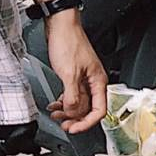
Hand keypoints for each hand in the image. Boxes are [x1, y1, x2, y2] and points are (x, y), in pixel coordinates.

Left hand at [45, 14, 106, 133]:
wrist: (61, 27)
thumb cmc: (69, 44)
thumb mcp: (69, 74)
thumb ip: (74, 96)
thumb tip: (75, 112)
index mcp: (99, 82)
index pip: (99, 110)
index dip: (87, 122)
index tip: (74, 128)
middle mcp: (94, 82)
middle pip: (88, 108)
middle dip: (75, 118)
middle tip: (63, 124)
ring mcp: (84, 78)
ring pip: (79, 102)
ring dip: (68, 110)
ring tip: (56, 114)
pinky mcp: (75, 75)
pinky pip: (72, 94)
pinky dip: (64, 101)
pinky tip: (56, 103)